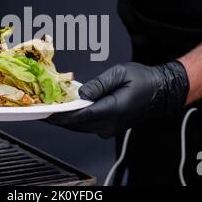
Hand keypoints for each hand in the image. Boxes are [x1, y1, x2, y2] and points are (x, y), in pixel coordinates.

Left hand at [47, 61, 189, 137]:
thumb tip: (81, 94)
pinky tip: (66, 111)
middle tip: (40, 109)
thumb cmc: (144, 80)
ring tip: (49, 109)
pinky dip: (74, 120)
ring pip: (80, 127)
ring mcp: (110, 128)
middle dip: (57, 118)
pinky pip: (87, 126)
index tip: (44, 112)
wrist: (162, 92)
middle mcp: (110, 124)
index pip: (79, 116)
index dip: (59, 115)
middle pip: (76, 125)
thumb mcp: (120, 73)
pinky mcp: (110, 127)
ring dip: (64, 119)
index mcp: (112, 110)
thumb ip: (99, 84)